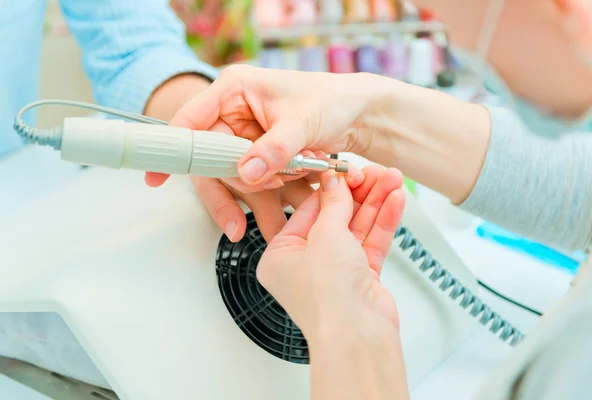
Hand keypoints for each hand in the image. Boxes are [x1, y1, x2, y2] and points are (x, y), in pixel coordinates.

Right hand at [164, 118, 365, 241]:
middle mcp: (235, 116)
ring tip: (279, 221)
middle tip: (234, 225)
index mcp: (234, 92)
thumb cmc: (333, 99)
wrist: (362, 114)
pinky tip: (293, 204)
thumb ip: (274, 148)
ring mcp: (248, 139)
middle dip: (229, 192)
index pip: (191, 121)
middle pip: (210, 160)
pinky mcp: (263, 157)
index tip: (155, 177)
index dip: (173, 149)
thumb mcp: (302, 121)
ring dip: (257, 198)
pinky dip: (273, 197)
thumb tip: (247, 173)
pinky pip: (256, 183)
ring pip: (234, 178)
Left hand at [257, 167, 404, 335]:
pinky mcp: (360, 278)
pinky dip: (384, 221)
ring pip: (357, 228)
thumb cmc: (326, 296)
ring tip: (393, 179)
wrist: (356, 335)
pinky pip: (371, 242)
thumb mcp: (325, 235)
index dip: (329, 188)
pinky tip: (395, 200)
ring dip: (376, 203)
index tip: (345, 169)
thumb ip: (333, 205)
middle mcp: (306, 264)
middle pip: (334, 218)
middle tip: (376, 172)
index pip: (307, 211)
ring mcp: (335, 272)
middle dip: (359, 193)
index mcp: (281, 256)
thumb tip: (334, 181)